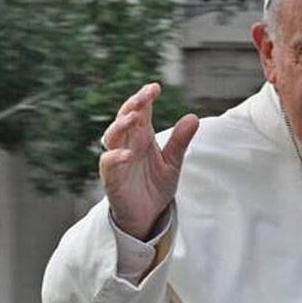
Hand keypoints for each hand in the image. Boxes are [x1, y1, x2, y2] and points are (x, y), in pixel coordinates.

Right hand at [100, 83, 198, 239]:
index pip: (140, 111)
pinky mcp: (112, 179)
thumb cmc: (155, 185)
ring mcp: (117, 160)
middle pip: (124, 118)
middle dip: (133, 105)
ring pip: (112, 136)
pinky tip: (128, 154)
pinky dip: (116, 157)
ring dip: (121, 125)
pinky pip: (108, 165)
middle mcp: (127, 144)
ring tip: (135, 116)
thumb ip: (180, 141)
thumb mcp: (173, 162)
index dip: (145, 98)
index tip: (155, 87)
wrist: (148, 215)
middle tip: (145, 95)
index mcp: (141, 137)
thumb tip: (193, 117)